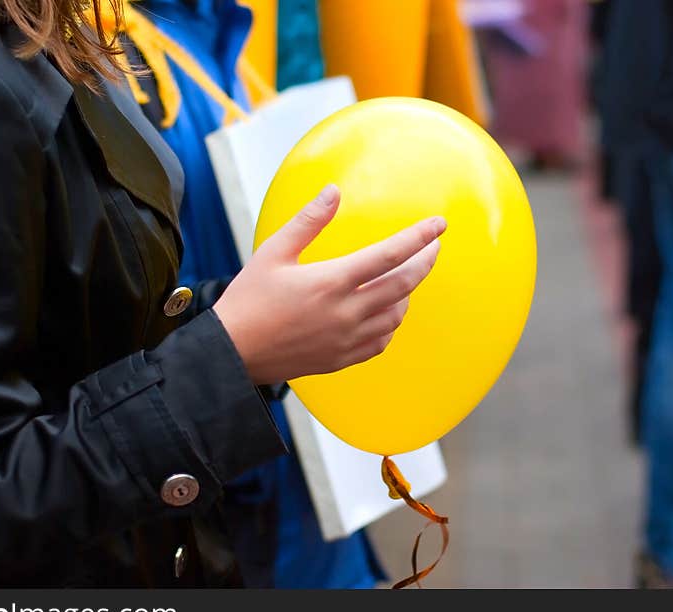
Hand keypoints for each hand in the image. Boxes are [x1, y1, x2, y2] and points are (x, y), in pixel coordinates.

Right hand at [214, 184, 444, 384]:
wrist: (233, 352)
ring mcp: (346, 338)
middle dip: (425, 262)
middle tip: (434, 247)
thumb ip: (308, 221)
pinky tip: (386, 311)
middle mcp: (346, 312)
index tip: (438, 225)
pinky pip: (381, 341)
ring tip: (405, 276)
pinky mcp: (342, 358)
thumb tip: (333, 192)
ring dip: (408, 293)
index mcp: (331, 281)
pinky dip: (392, 323)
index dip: (419, 237)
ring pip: (397, 314)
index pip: (390, 255)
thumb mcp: (273, 252)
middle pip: (405, 285)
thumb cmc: (249, 299)